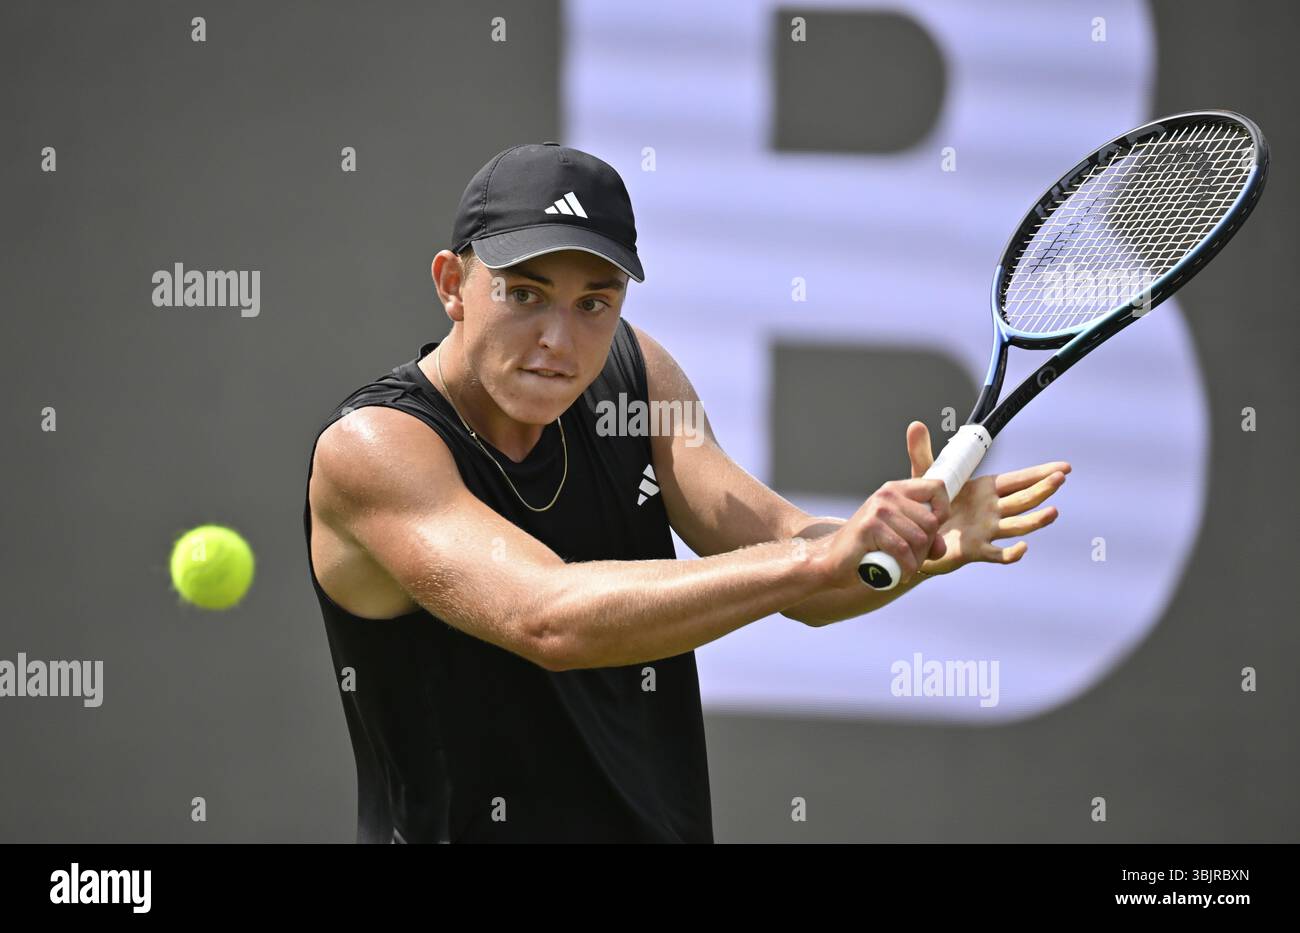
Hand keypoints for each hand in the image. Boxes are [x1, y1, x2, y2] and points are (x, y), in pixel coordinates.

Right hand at [815, 474, 950, 589]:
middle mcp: (887, 495)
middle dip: (927, 548)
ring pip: (919, 538)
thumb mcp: (901, 540)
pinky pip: (902, 549)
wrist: (832, 561)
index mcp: (895, 490)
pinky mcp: (869, 527)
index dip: (943, 511)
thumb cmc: (868, 550)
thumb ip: (925, 541)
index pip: (937, 487)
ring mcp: (877, 510)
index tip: (932, 531)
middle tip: (912, 560)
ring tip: (904, 567)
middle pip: (931, 521)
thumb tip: (941, 546)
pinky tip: (899, 574)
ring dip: (916, 561)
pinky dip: (905, 567)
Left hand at [905, 421, 1068, 576]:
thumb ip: (922, 452)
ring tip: (1053, 511)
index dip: (1040, 473)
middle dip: (1042, 489)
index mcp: (985, 490)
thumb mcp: (924, 478)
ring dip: (1036, 520)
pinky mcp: (976, 551)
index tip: (1063, 468)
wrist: (915, 540)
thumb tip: (916, 424)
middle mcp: (992, 510)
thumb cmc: (926, 508)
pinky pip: (998, 554)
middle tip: (1061, 478)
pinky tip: (1023, 549)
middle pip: (1023, 499)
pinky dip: (1012, 554)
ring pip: (1017, 525)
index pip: (1018, 480)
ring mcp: (987, 531)